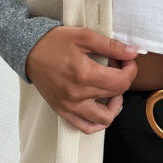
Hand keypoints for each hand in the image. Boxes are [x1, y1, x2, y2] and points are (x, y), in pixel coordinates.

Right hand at [25, 27, 142, 133]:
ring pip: (104, 119)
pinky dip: (97, 121)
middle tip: (116, 67)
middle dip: (123, 80)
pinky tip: (100, 106)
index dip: (131, 70)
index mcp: (84, 74)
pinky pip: (85, 127)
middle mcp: (77, 94)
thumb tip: (134, 52)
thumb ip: (111, 46)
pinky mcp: (62, 111)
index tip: (127, 61)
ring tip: (111, 89)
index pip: (122, 81)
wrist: (28, 50)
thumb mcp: (84, 36)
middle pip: (116, 95)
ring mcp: (69, 106)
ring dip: (114, 105)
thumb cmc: (54, 41)